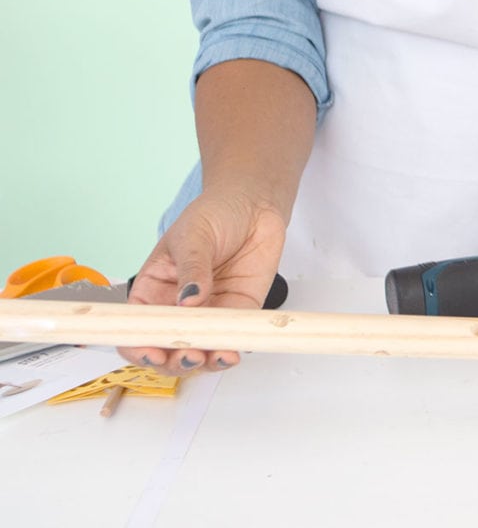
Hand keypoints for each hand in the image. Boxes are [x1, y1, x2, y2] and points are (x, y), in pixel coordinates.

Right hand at [121, 190, 286, 374]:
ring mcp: (208, 314)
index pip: (137, 326)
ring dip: (201, 361)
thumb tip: (188, 300)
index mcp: (153, 290)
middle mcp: (177, 308)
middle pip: (166, 347)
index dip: (139, 344)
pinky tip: (230, 351)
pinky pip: (229, 339)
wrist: (254, 204)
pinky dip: (228, 350)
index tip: (151, 349)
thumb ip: (192, 268)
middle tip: (186, 354)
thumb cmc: (214, 213)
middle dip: (173, 358)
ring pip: (198, 351)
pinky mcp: (237, 313)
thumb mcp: (194, 235)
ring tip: (209, 356)